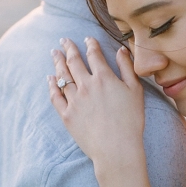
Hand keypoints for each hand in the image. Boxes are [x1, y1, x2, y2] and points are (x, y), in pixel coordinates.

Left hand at [49, 37, 144, 172]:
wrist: (116, 148)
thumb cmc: (131, 121)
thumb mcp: (135, 91)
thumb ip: (127, 68)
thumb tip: (121, 50)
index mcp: (104, 78)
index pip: (94, 55)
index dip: (90, 44)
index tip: (87, 38)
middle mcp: (86, 85)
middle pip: (73, 61)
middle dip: (68, 48)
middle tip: (63, 40)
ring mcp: (74, 100)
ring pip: (62, 76)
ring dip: (58, 63)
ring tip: (54, 53)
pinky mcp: (67, 115)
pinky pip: (55, 96)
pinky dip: (52, 85)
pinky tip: (50, 78)